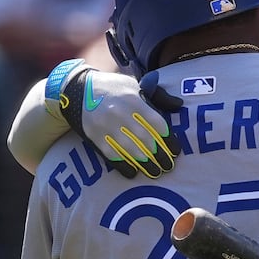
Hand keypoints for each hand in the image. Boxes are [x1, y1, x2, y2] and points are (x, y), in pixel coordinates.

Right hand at [44, 60, 182, 178]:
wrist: (79, 89)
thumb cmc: (115, 88)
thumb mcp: (136, 86)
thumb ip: (158, 96)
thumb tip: (179, 104)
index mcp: (134, 100)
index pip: (156, 123)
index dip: (167, 139)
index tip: (176, 150)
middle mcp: (120, 113)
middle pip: (144, 138)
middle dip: (158, 155)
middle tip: (168, 166)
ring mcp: (106, 126)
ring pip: (129, 149)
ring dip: (144, 163)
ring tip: (155, 172)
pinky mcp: (94, 136)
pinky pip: (111, 154)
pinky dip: (123, 165)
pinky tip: (133, 172)